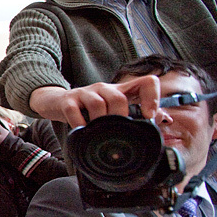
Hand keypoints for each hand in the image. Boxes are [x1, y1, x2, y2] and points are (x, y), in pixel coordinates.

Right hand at [29, 76, 161, 127]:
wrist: (56, 102)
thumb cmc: (88, 111)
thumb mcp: (111, 112)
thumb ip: (133, 117)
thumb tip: (160, 124)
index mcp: (120, 91)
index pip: (146, 82)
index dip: (152, 97)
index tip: (148, 116)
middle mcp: (105, 88)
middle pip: (119, 97)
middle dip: (119, 118)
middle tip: (116, 133)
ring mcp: (85, 92)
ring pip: (98, 103)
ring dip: (99, 122)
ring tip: (97, 134)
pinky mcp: (68, 99)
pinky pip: (74, 111)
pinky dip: (79, 125)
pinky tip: (81, 132)